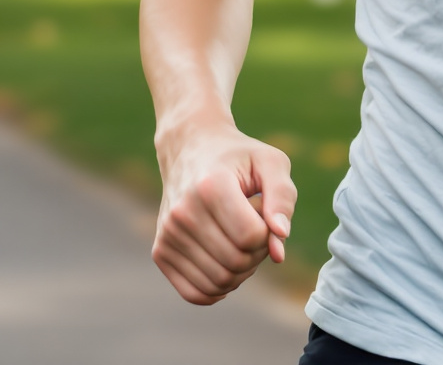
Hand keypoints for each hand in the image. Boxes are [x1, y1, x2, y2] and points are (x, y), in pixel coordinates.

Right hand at [151, 122, 295, 304]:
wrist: (190, 149)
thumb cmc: (238, 158)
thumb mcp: (270, 162)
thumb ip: (282, 198)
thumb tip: (280, 240)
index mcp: (211, 187)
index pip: (252, 236)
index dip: (269, 231)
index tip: (262, 212)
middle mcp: (183, 212)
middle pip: (237, 262)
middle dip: (257, 253)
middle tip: (254, 228)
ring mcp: (167, 234)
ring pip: (219, 282)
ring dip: (241, 270)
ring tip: (238, 240)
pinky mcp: (160, 252)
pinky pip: (196, 294)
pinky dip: (219, 289)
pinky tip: (226, 264)